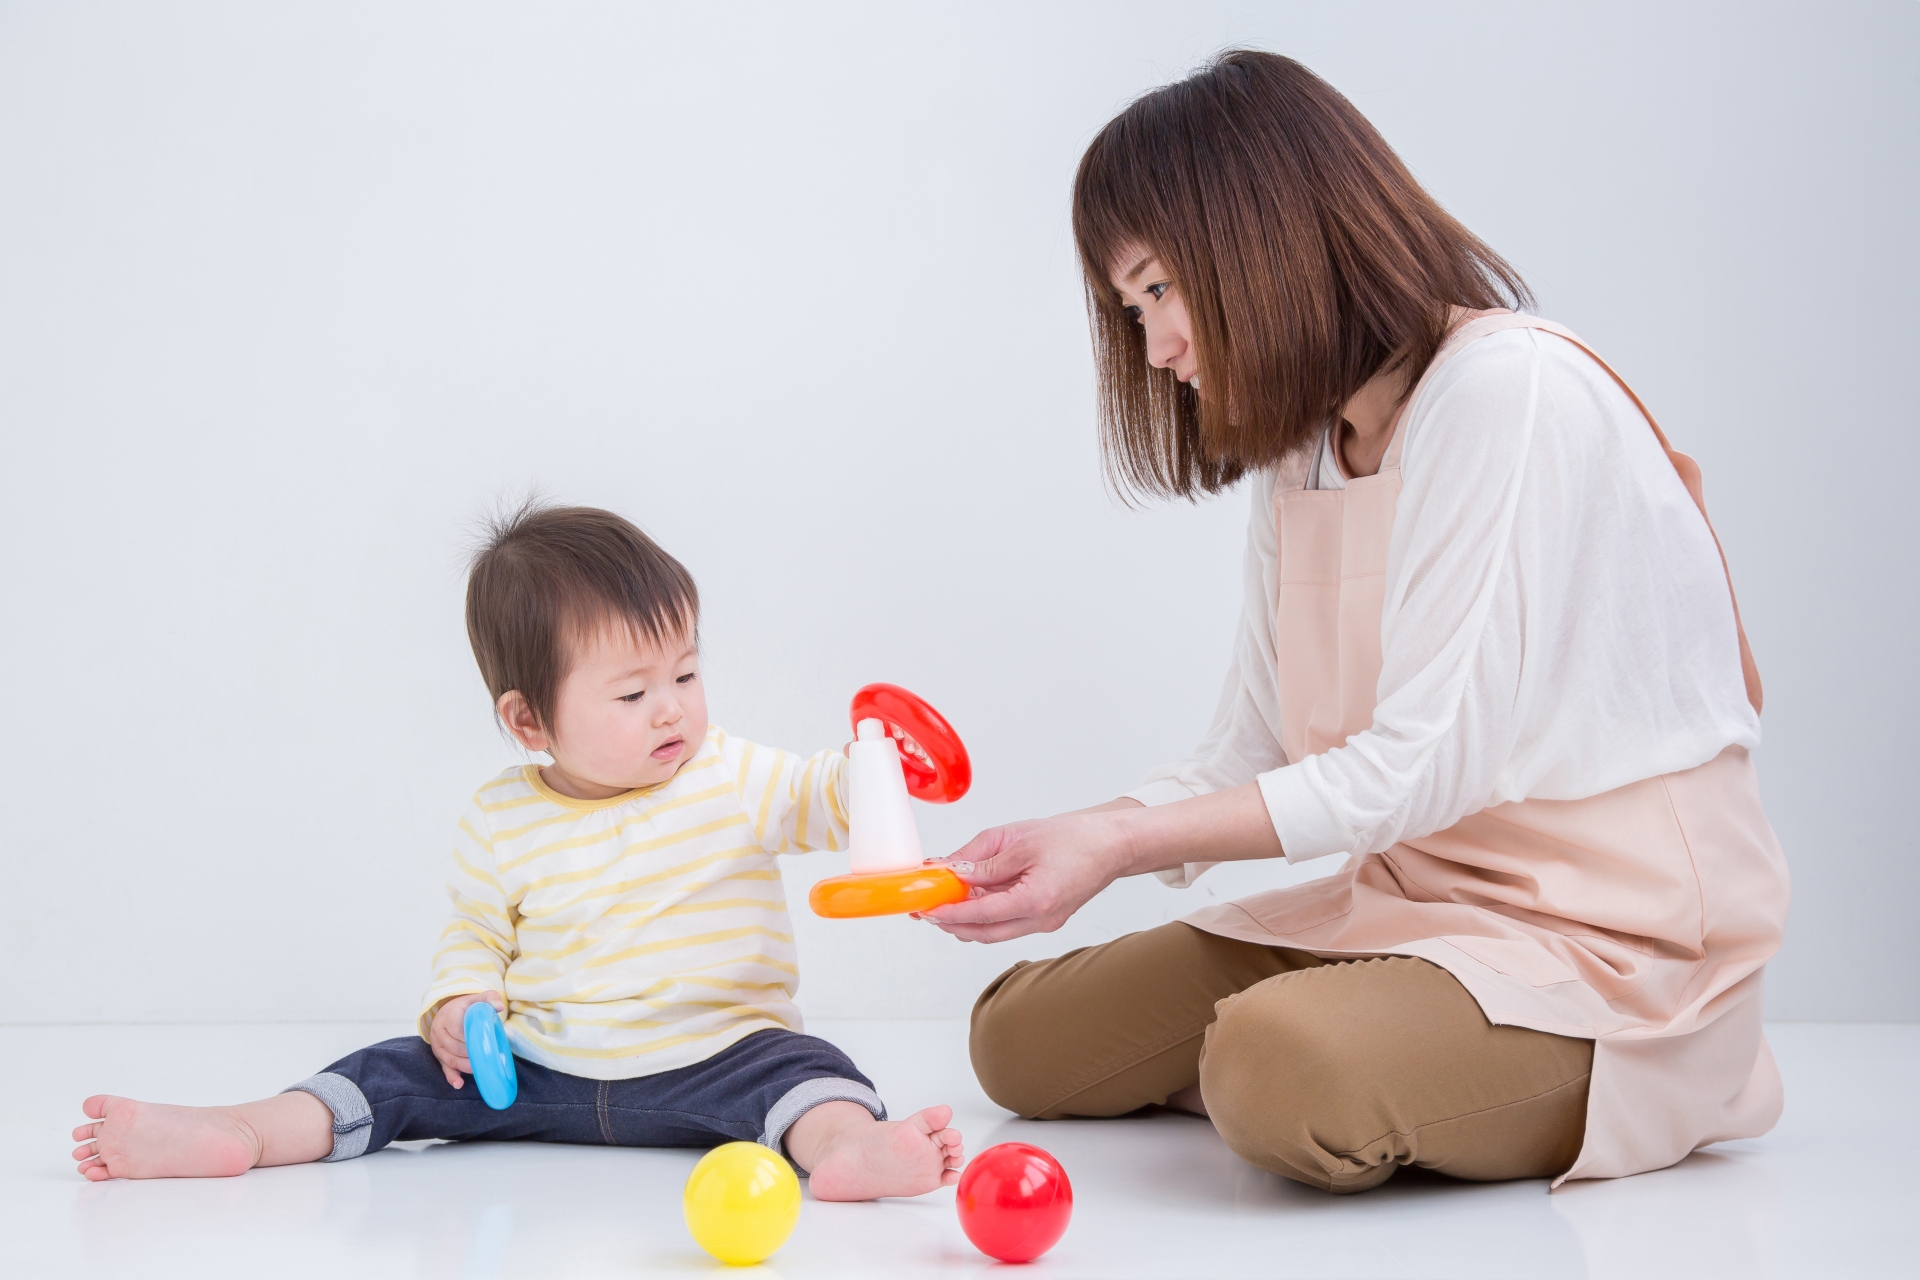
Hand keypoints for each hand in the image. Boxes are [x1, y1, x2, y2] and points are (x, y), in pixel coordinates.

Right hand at [428, 991, 506, 1088]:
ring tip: (480, 1069)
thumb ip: (489, 998)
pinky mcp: (439, 1056)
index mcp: (448, 1016)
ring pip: (450, 1058)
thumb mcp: (476, 999)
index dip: (469, 1037)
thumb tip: (500, 1007)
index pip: (457, 1029)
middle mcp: (439, 1032)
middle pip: (454, 1046)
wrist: (448, 1011)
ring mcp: (438, 1046)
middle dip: (470, 1053)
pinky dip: (451, 1077)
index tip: (483, 1041)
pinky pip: (444, 1067)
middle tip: (486, 1057)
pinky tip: (459, 1084)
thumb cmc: (465, 1007)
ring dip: (465, 1066)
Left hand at [923, 811, 1135, 941]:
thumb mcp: (1020, 840)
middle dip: (952, 924)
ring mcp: (1045, 922)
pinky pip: (1008, 922)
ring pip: (995, 931)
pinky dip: (986, 913)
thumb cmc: (1076, 837)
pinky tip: (973, 897)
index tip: (927, 908)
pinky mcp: (1046, 918)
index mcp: (1036, 900)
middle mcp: (1041, 920)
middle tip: (928, 908)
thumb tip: (952, 872)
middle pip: (984, 934)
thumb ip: (983, 860)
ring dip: (968, 920)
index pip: (980, 916)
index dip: (949, 913)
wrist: (1112, 844)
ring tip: (947, 900)